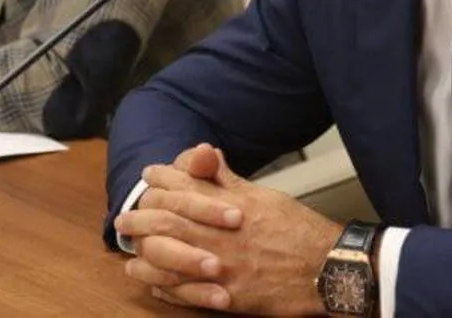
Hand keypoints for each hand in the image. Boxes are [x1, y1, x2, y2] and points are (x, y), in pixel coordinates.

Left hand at [115, 143, 341, 314]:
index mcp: (229, 204)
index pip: (183, 185)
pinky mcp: (227, 296)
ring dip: (144, 253)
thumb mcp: (263, 195)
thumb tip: (205, 154)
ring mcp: (222, 266)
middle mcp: (220, 234)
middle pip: (166, 220)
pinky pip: (185, 293)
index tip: (149, 176)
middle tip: (123, 219)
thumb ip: (228, 179)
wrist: (328, 267)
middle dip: (140, 218)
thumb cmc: (298, 230)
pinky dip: (164, 287)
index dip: (161, 178)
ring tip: (129, 252)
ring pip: (168, 257)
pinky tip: (152, 284)